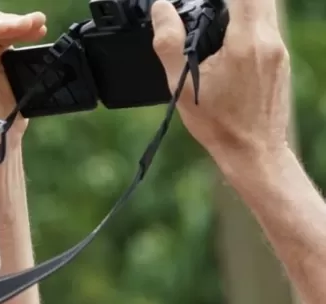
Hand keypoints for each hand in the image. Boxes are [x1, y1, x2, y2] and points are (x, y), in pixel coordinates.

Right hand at [151, 0, 290, 161]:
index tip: (200, 0)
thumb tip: (161, 8)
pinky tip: (226, 43)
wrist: (253, 151)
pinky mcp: (281, 58)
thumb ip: (169, 42)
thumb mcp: (181, 84)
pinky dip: (248, 23)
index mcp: (245, 41)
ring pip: (264, 8)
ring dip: (240, 7)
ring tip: (212, 23)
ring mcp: (279, 49)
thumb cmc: (217, 123)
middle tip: (205, 7)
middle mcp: (269, 40)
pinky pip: (266, 26)